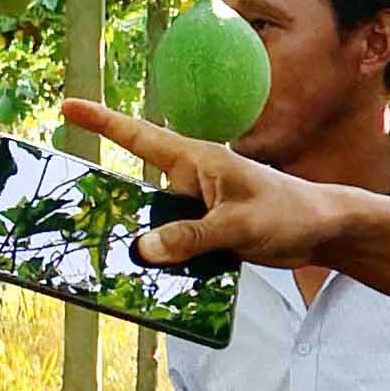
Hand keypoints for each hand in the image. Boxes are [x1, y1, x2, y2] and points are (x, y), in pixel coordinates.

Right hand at [57, 101, 344, 268]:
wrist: (321, 231)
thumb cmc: (288, 213)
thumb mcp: (239, 225)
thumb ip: (192, 237)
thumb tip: (144, 249)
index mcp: (197, 160)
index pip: (140, 136)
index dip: (102, 122)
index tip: (67, 108)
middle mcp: (190, 180)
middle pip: (137, 188)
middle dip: (109, 204)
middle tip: (72, 218)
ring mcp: (196, 207)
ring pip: (152, 223)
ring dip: (137, 241)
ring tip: (107, 264)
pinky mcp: (204, 232)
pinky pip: (172, 245)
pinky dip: (161, 260)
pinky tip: (148, 282)